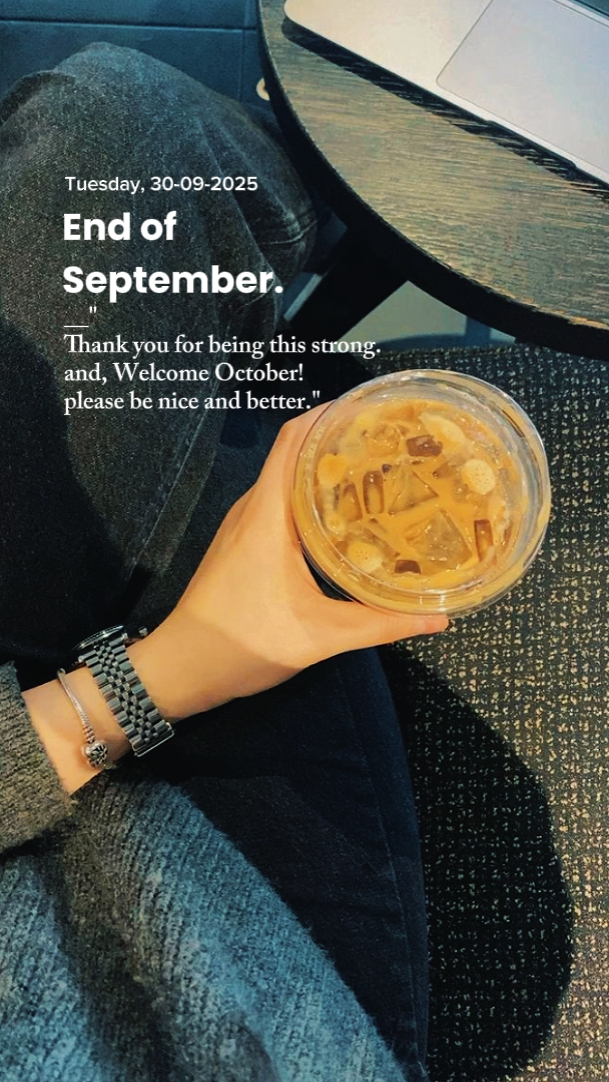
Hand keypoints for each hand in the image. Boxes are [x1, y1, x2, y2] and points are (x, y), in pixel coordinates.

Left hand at [131, 407, 447, 719]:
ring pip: (286, 479)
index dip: (328, 414)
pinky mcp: (242, 542)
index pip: (293, 440)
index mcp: (267, 514)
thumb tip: (438, 618)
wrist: (183, 667)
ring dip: (324, 470)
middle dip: (338, 440)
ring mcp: (243, 525)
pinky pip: (278, 503)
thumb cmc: (243, 643)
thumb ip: (379, 625)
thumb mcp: (319, 636)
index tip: (371, 409)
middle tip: (390, 444)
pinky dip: (310, 496)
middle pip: (294, 453)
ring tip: (376, 473)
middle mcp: (253, 508)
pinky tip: (343, 516)